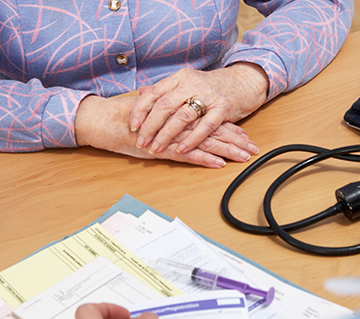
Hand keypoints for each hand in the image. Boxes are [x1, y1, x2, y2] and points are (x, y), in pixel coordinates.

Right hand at [75, 95, 257, 167]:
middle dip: (236, 140)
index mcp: (179, 112)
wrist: (106, 120)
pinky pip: (187, 154)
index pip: (210, 120)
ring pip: (206, 142)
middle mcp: (179, 122)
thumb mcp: (152, 113)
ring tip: (244, 157)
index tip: (245, 134)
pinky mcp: (162, 148)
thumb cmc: (127, 118)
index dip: (229, 127)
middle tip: (253, 148)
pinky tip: (218, 164)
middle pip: (214, 130)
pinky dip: (203, 159)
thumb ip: (168, 114)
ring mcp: (172, 135)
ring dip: (227, 150)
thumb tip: (181, 113)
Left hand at [130, 62, 268, 154]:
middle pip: (165, 105)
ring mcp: (208, 95)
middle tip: (141, 142)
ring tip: (155, 149)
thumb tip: (141, 92)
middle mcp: (191, 84)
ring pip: (182, 117)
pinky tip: (181, 150)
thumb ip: (166, 90)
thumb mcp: (186, 83)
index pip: (154, 93)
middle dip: (150, 126)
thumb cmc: (211, 86)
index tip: (132, 126)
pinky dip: (192, 139)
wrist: (243, 81)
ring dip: (166, 135)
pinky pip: (205, 126)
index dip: (140, 110)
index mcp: (179, 78)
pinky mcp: (223, 108)